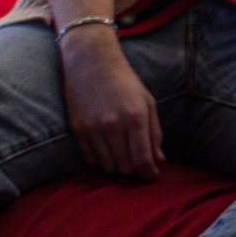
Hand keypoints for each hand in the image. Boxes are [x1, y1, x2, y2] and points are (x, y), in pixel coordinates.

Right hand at [59, 27, 163, 178]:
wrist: (90, 61)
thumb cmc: (124, 81)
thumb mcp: (147, 102)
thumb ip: (154, 133)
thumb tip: (158, 161)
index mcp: (135, 116)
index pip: (142, 159)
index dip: (148, 173)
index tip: (151, 175)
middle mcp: (113, 125)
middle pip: (125, 168)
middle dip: (134, 171)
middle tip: (137, 163)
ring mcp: (92, 128)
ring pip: (108, 167)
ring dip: (117, 167)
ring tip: (122, 155)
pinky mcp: (77, 130)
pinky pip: (91, 160)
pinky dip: (101, 161)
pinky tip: (107, 150)